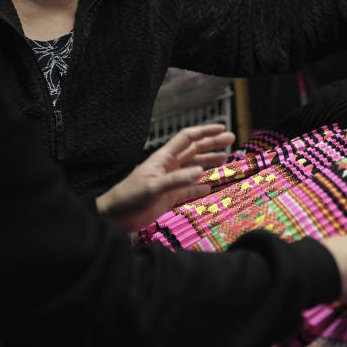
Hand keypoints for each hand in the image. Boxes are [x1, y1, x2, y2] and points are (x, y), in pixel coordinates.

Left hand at [96, 124, 233, 231]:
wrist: (115, 217)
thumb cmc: (129, 197)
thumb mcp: (152, 187)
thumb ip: (176, 180)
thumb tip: (200, 171)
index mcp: (164, 158)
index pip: (188, 139)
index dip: (205, 132)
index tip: (222, 129)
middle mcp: (169, 167)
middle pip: (195, 150)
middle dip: (213, 144)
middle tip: (232, 140)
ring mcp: (170, 181)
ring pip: (194, 168)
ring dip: (209, 162)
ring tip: (226, 159)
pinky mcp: (169, 196)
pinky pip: (189, 189)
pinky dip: (200, 186)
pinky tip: (210, 186)